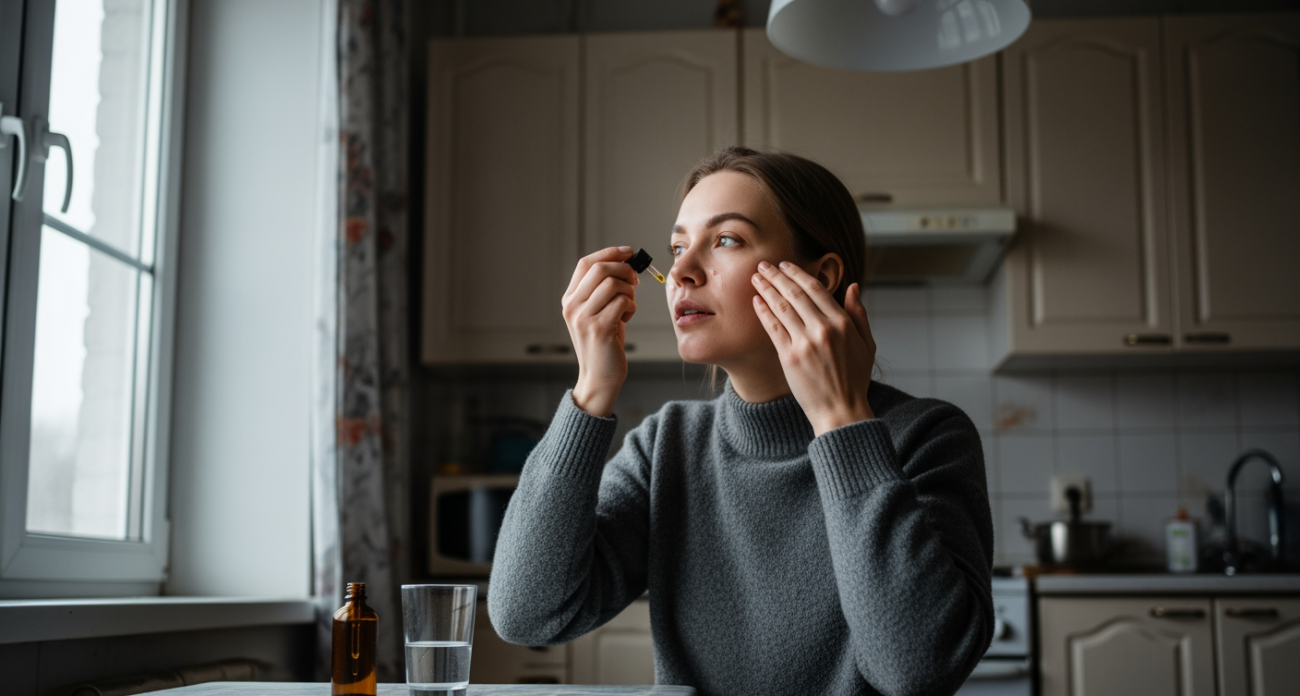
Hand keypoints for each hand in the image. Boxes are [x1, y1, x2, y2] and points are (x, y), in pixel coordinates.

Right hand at [563, 246, 639, 416]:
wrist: (600, 377)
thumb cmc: (604, 343)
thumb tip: (627, 263)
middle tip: (635, 280)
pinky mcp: (599, 328)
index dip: (609, 253)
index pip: (586, 263)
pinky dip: (632, 307)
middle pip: (600, 269)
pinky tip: (627, 318)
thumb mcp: (598, 312)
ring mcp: (584, 317)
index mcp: (570, 299)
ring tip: (629, 307)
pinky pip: (623, 302)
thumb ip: (604, 290)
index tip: (628, 252)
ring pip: (613, 284)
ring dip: (629, 292)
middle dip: (623, 270)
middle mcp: (572, 307)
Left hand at [751, 261, 875, 435]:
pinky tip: (756, 301)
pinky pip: (773, 328)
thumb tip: (853, 286)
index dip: (797, 273)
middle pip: (795, 293)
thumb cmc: (855, 379)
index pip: (816, 289)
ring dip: (766, 289)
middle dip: (776, 276)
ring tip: (755, 278)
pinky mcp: (789, 357)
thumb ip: (859, 314)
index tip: (785, 265)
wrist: (840, 410)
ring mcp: (805, 343)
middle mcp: (823, 329)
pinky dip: (763, 312)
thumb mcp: (867, 344)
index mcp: (843, 324)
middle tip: (763, 265)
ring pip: (782, 307)